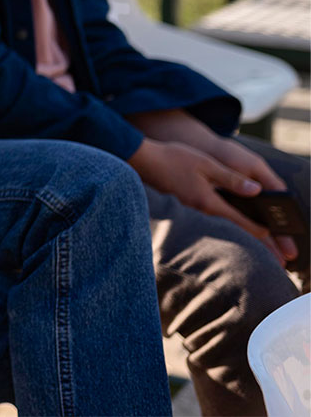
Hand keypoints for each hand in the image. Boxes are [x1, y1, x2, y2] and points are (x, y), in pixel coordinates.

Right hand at [128, 137, 289, 264]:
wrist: (140, 161)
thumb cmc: (172, 158)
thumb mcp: (206, 163)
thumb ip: (232, 178)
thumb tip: (257, 190)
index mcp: (208, 203)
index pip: (242, 223)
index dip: (263, 234)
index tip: (277, 242)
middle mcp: (199, 213)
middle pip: (233, 233)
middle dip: (255, 245)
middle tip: (277, 261)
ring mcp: (188, 214)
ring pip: (220, 230)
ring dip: (238, 238)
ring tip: (255, 249)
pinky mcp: (181, 211)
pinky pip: (207, 224)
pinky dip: (222, 230)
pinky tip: (225, 230)